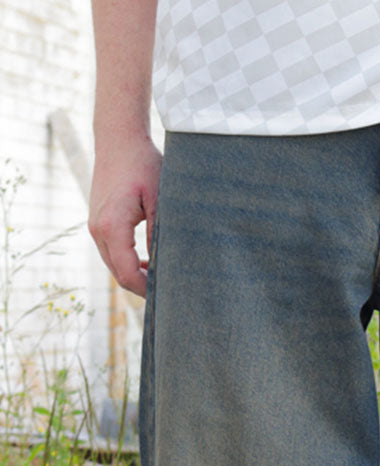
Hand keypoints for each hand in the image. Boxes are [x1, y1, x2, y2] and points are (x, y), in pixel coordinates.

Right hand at [89, 136, 162, 296]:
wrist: (118, 138)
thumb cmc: (143, 164)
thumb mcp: (160, 199)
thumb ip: (161, 234)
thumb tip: (166, 266)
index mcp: (112, 226)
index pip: (127, 273)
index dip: (146, 289)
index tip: (167, 296)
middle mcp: (98, 229)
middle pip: (118, 274)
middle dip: (142, 287)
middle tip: (169, 293)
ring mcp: (94, 226)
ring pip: (113, 265)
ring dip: (135, 275)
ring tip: (161, 279)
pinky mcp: (97, 222)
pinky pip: (111, 252)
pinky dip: (127, 262)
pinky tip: (147, 262)